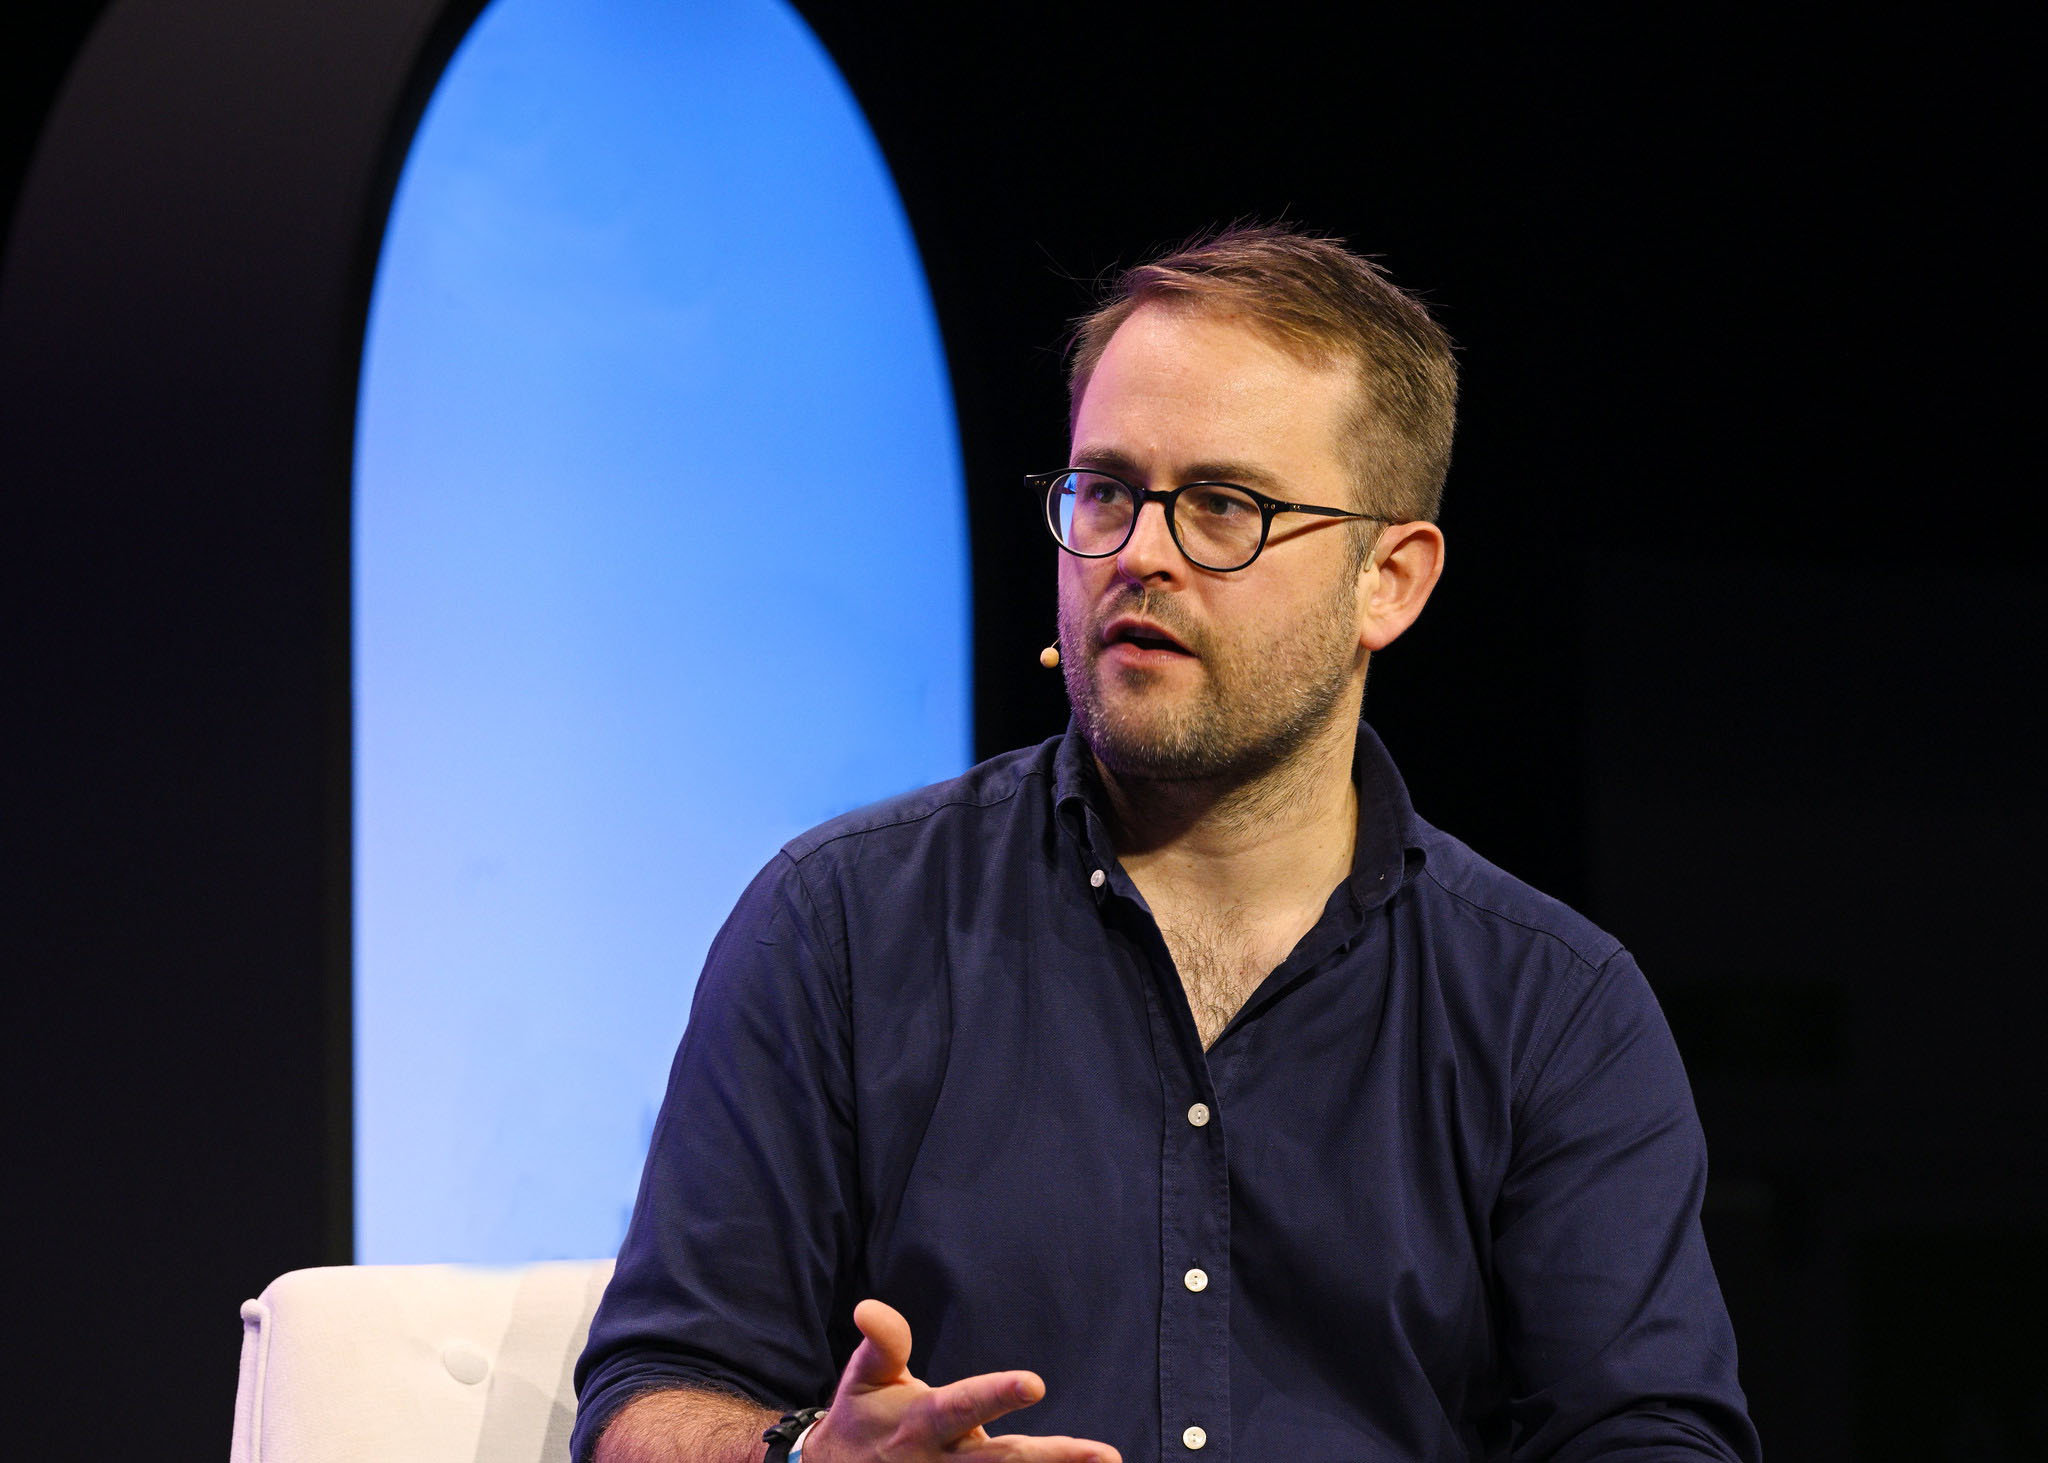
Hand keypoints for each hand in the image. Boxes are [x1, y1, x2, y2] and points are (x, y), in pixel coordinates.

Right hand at [801, 1299, 1119, 1462]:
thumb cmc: (863, 1418)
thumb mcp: (866, 1376)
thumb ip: (883, 1342)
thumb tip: (868, 1307)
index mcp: (923, 1423)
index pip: (965, 1406)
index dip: (998, 1395)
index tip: (1035, 1384)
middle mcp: (940, 1462)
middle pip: (1004, 1462)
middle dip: (1055, 1458)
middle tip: (1105, 1455)